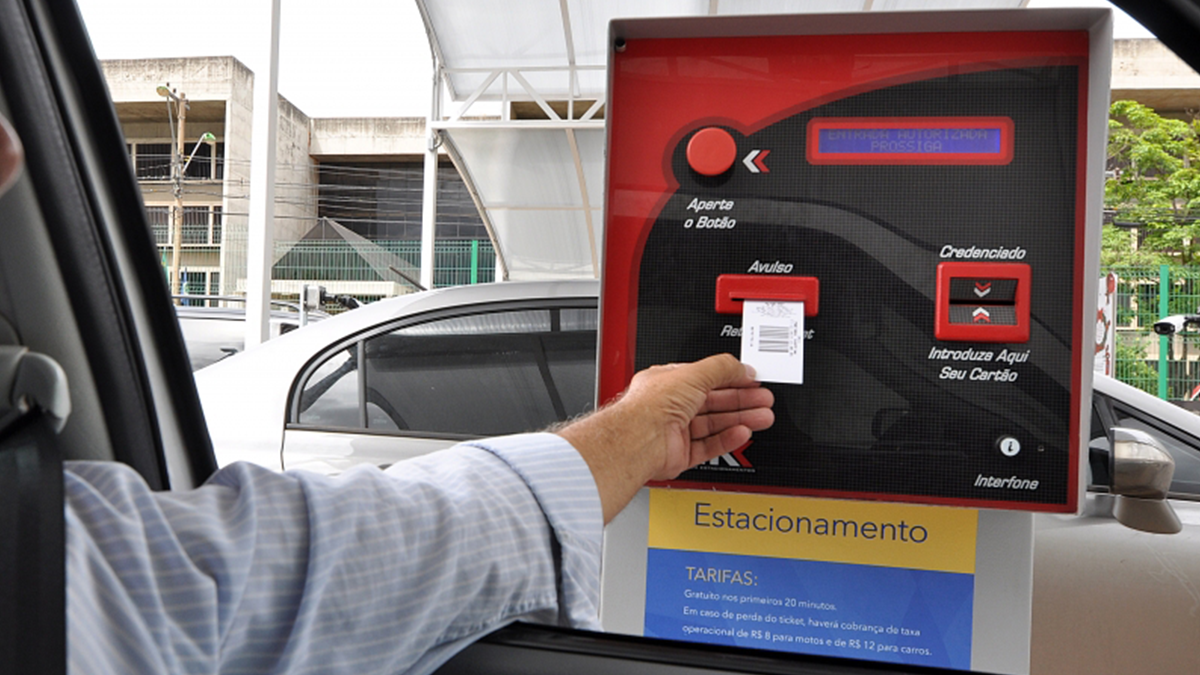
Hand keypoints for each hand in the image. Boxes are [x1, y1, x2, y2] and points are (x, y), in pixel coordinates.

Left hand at [556, 354, 773, 522]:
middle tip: (764, 400)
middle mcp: (671, 406)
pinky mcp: (680, 454)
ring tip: (763, 417)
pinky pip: (709, 446)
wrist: (639, 440)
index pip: (706, 378)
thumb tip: (743, 368)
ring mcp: (675, 431)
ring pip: (714, 425)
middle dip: (741, 401)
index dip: (731, 379)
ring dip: (740, 419)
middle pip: (714, 402)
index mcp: (669, 382)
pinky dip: (727, 439)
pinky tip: (743, 432)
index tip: (752, 381)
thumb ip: (721, 368)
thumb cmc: (652, 406)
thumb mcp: (693, 373)